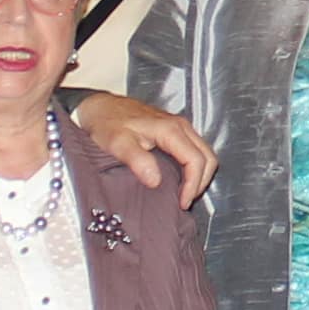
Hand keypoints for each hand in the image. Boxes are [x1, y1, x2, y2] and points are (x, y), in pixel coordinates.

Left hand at [74, 93, 217, 197]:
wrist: (100, 106)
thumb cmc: (107, 123)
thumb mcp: (117, 143)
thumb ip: (137, 161)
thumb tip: (155, 181)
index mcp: (170, 129)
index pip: (196, 160)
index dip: (193, 185)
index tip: (182, 203)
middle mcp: (180, 125)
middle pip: (207, 158)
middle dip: (201, 183)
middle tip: (184, 202)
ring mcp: (179, 127)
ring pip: (204, 154)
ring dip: (199, 176)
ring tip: (183, 194)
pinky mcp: (175, 130)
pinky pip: (194, 150)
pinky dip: (193, 168)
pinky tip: (179, 180)